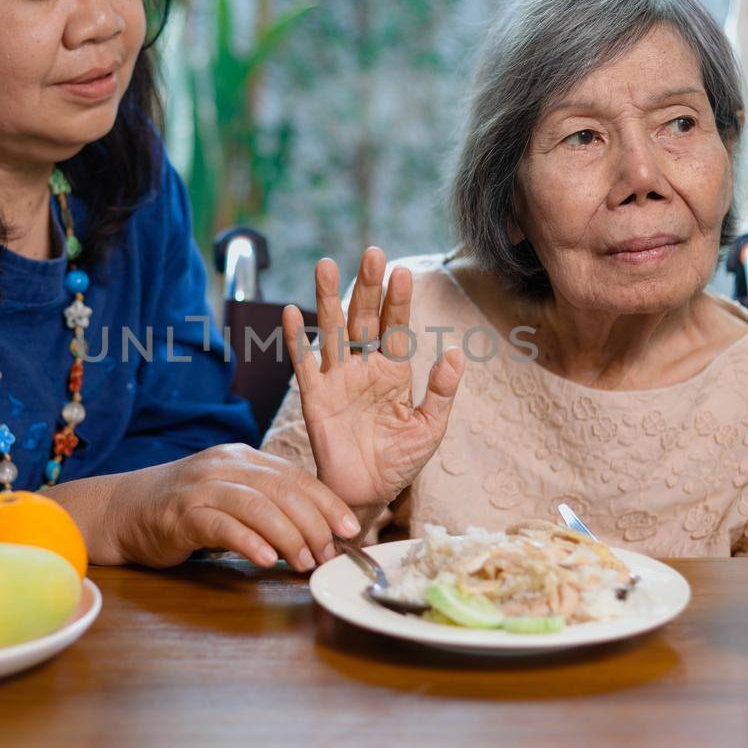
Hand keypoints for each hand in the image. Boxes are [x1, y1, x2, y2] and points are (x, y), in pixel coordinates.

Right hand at [103, 444, 360, 569]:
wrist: (122, 511)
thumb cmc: (184, 510)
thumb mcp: (230, 496)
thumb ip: (267, 505)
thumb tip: (319, 534)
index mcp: (242, 458)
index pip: (295, 476)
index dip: (327, 503)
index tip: (350, 529)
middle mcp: (224, 465)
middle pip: (282, 491)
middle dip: (314, 524)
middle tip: (328, 554)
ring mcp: (200, 487)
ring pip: (257, 506)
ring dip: (289, 536)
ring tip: (304, 562)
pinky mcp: (180, 514)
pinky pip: (222, 525)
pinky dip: (249, 542)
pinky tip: (266, 560)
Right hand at [281, 248, 464, 509]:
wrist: (366, 493)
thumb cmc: (399, 461)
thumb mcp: (430, 428)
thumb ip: (442, 392)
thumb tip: (456, 353)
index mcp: (394, 372)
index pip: (396, 328)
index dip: (398, 301)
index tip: (401, 272)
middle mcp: (364, 367)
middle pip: (365, 318)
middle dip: (368, 287)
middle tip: (372, 253)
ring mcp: (337, 379)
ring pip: (332, 330)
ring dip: (328, 298)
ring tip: (326, 265)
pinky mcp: (314, 396)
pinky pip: (303, 362)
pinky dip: (296, 338)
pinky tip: (291, 312)